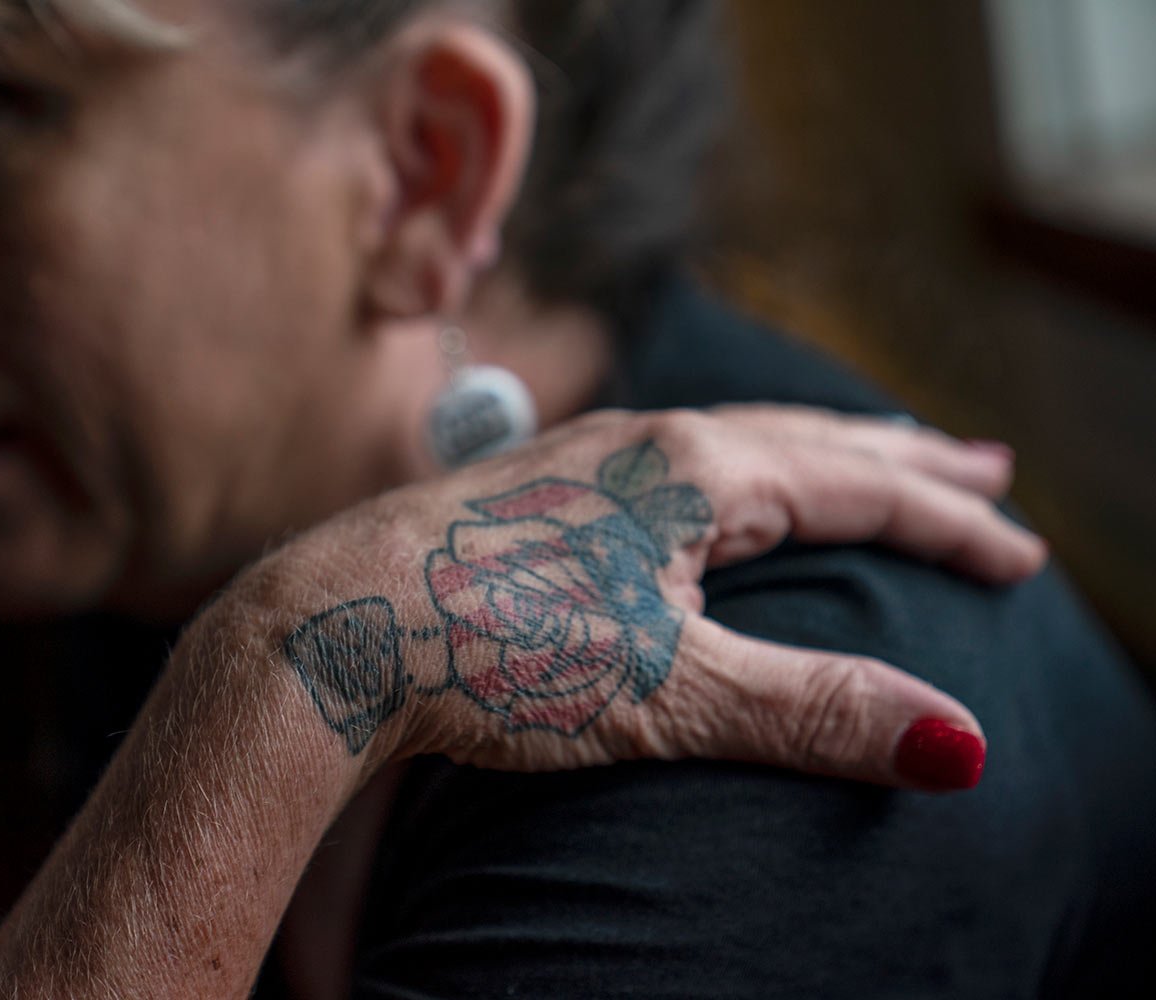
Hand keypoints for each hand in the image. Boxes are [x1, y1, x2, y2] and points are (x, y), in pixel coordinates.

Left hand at [225, 406, 1043, 789]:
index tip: (1020, 555)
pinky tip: (705, 493)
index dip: (950, 521)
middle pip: (804, 440)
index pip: (859, 484)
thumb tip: (955, 743)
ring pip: (729, 445)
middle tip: (981, 468)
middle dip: (899, 461)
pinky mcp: (529, 490)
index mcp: (693, 471)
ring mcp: (578, 459)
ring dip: (811, 456)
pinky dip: (726, 475)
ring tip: (859, 463)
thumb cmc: (488, 649)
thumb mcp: (663, 692)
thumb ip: (807, 711)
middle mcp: (640, 444)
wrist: (332, 627)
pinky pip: (664, 464)